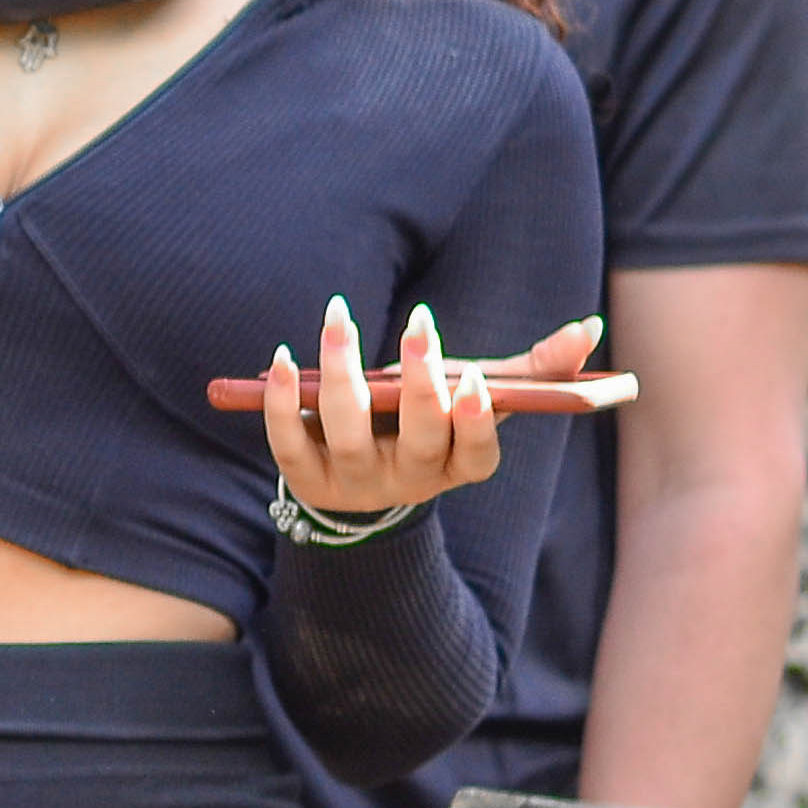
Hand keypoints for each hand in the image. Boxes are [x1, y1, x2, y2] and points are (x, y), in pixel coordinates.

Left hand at [262, 296, 509, 519]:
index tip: (473, 376)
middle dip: (422, 384)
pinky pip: (291, 445)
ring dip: (343, 373)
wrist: (346, 469)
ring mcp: (357, 486)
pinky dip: (283, 401)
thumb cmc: (404, 420)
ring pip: (350, 439)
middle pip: (420, 444)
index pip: (477, 457)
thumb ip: (476, 382)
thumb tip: (525, 346)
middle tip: (419, 327)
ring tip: (340, 321)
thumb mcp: (442, 406)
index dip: (476, 421)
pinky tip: (284, 359)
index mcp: (452, 466)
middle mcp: (409, 482)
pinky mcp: (309, 482)